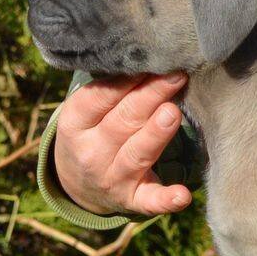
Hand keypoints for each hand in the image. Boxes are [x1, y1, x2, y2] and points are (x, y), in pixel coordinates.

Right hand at [53, 73, 192, 216]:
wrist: (78, 185)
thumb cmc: (94, 133)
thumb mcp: (88, 113)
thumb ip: (112, 89)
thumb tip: (147, 54)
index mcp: (74, 124)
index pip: (98, 99)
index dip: (125, 81)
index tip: (150, 62)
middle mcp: (90, 153)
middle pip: (122, 122)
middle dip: (149, 98)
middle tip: (174, 77)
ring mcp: (111, 179)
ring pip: (136, 155)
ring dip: (155, 135)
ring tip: (173, 113)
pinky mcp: (133, 200)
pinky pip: (150, 201)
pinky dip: (166, 200)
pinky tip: (183, 196)